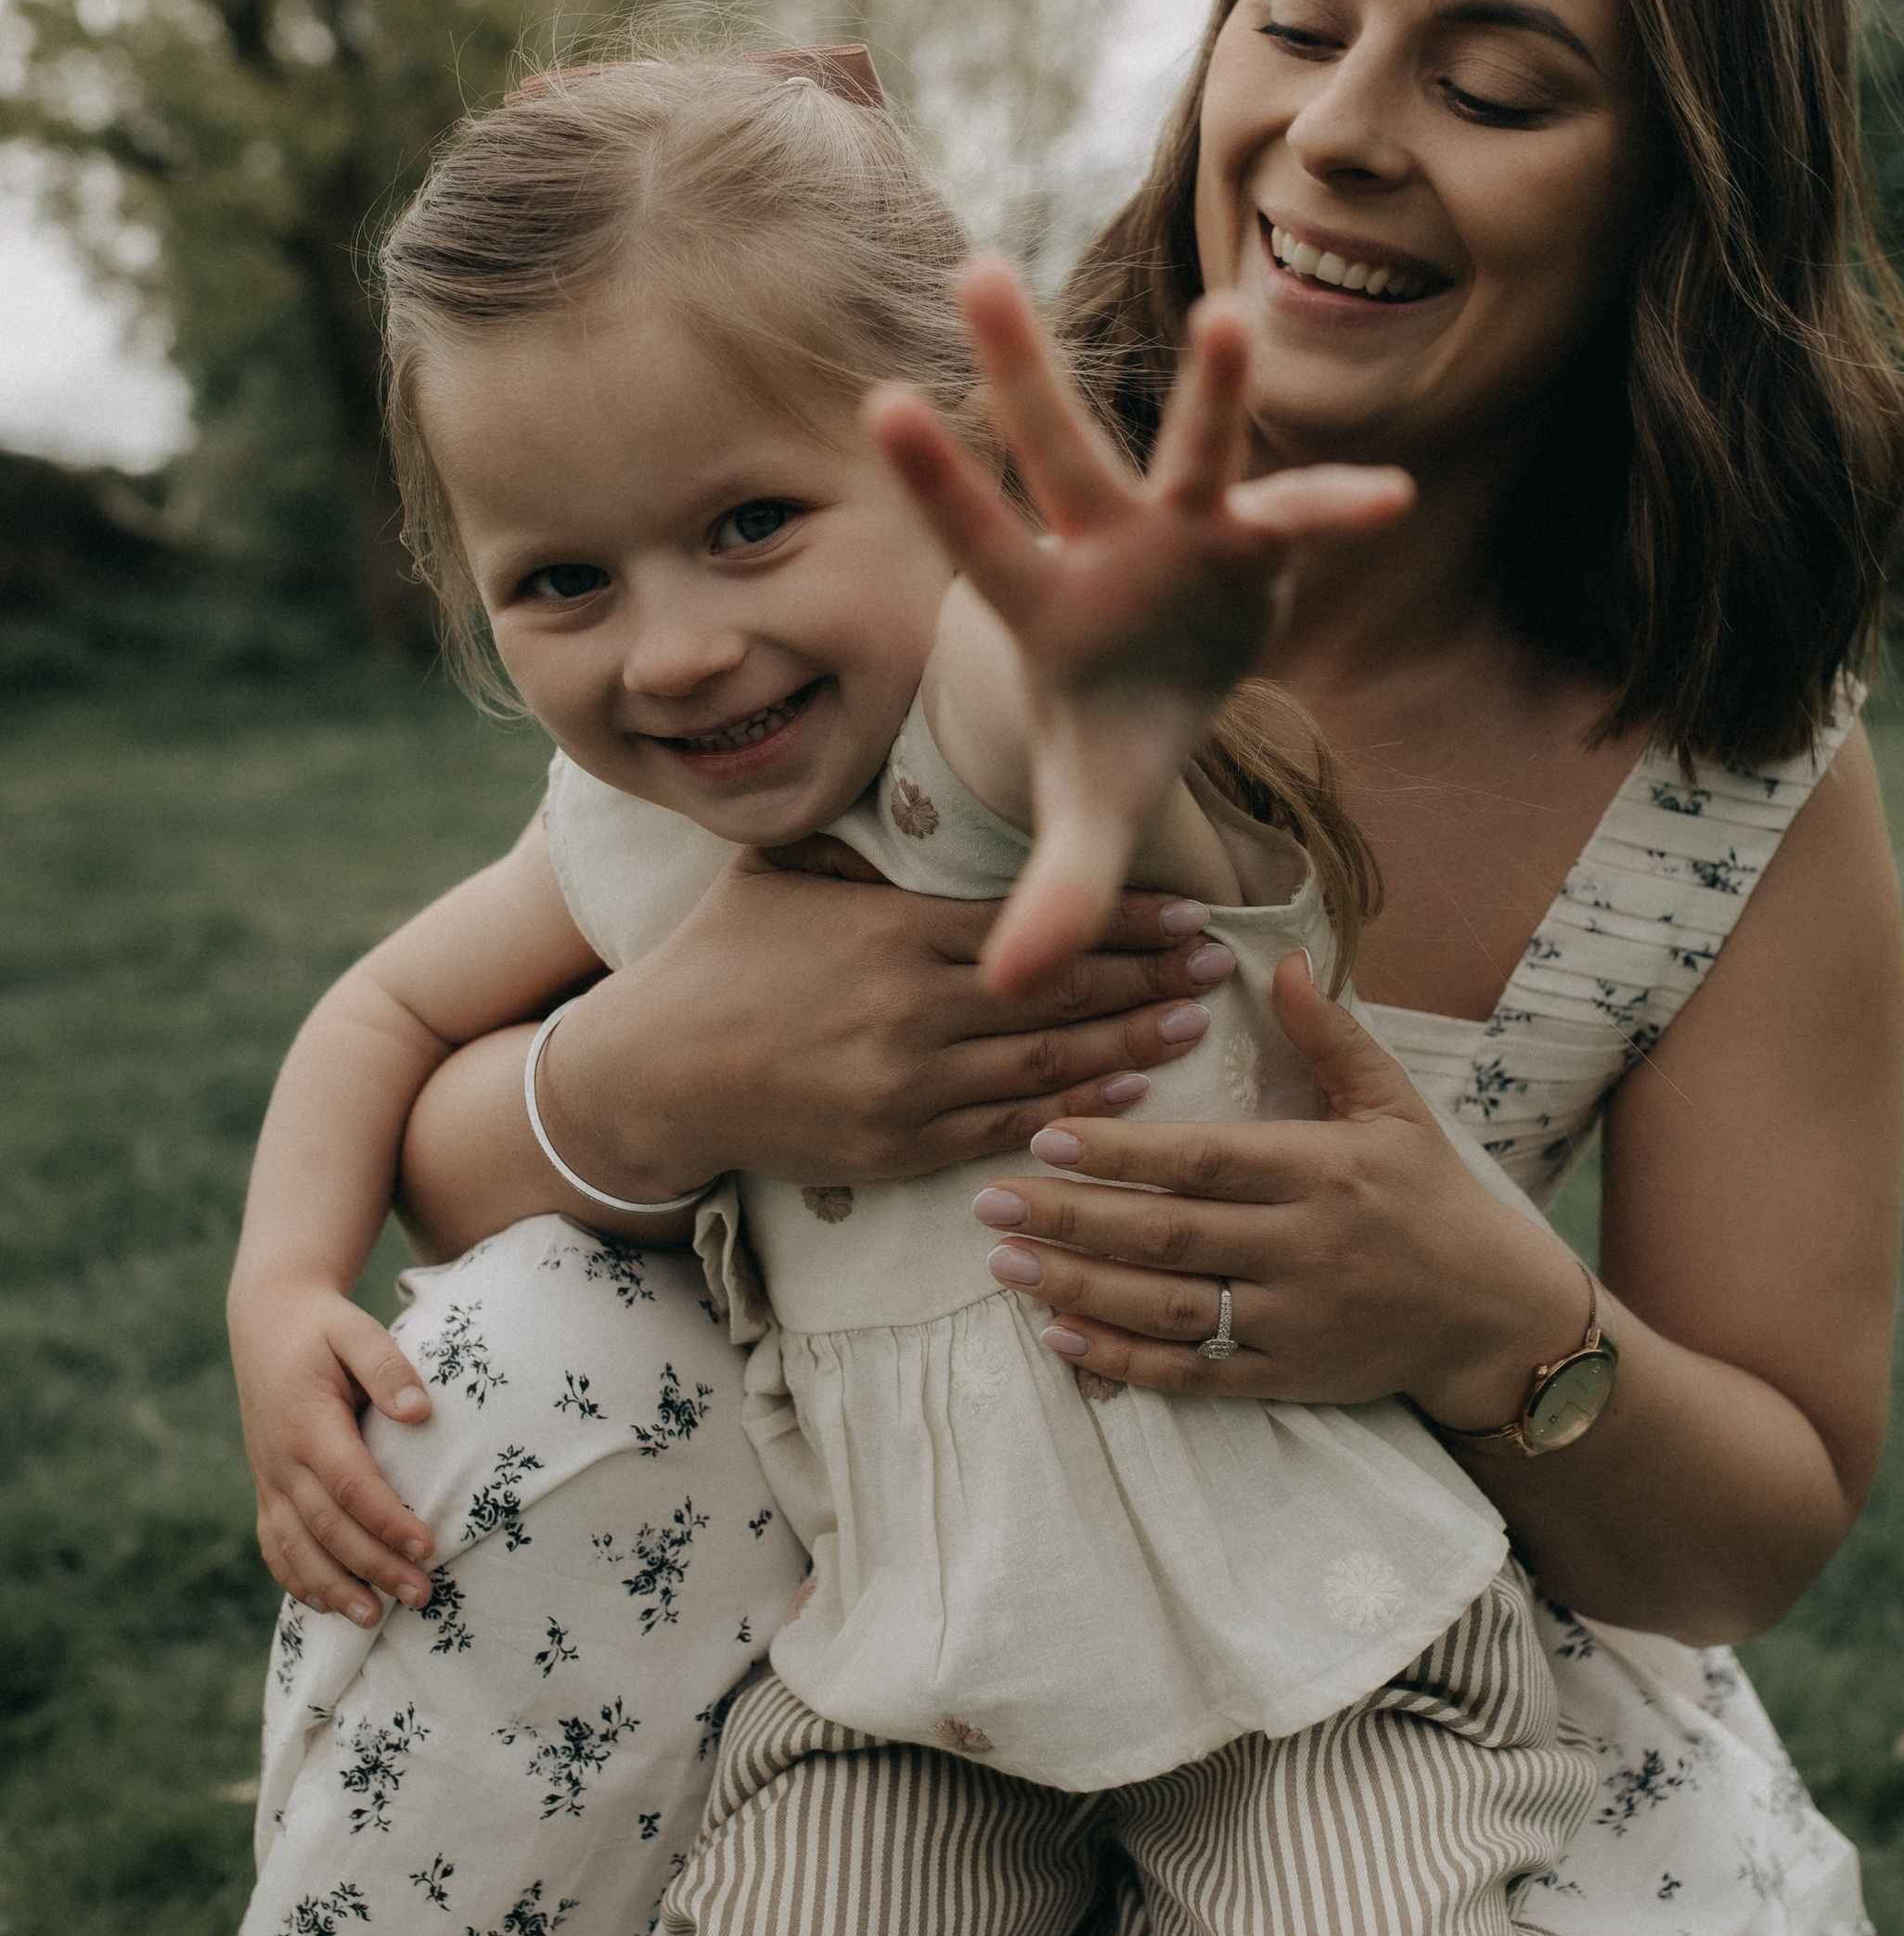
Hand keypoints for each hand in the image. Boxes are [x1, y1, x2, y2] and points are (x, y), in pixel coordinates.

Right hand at [227, 1273, 438, 1625]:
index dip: (387, 1520)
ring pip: (294, 1547)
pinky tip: (325, 1604)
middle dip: (373, 1567)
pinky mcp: (266, 1487)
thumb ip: (387, 1366)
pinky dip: (295, 1577)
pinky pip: (273, 1542)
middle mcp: (281, 1460)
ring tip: (372, 1619)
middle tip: (421, 1596)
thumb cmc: (322, 1328)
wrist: (266, 1322)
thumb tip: (418, 1411)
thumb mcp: (356, 1330)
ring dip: (332, 1587)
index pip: (350, 1485)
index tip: (428, 1546)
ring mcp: (268, 1478)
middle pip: (327, 1528)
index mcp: (307, 1424)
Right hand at [530, 860, 1242, 1205]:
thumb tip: (915, 788)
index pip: (1036, 924)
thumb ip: (861, 845)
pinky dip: (1072, 1106)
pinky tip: (1124, 1087)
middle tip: (1219, 961)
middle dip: (1151, 977)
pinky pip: (1003, 1125)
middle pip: (1060, 993)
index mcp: (892, 934)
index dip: (1121, 919)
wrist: (652, 1074)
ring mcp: (906, 1087)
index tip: (1187, 910)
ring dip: (1132, 1042)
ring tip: (1195, 1020)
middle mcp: (910, 1011)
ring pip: (1046, 1064)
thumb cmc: (717, 960)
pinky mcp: (896, 1148)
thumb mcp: (782, 874)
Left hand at [868, 261, 1409, 992]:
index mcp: (1040, 604)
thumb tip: (1008, 991)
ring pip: (1192, 451)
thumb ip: (1058, 892)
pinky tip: (1390, 496)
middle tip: (976, 271)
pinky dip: (1336, 505)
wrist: (1176, 681)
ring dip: (1209, 394)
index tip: (884, 400)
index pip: (975, 538)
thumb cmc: (1112, 728)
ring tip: (1226, 319)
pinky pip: (1300, 512)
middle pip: (1059, 451)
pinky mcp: (1260, 536)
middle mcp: (1104, 543)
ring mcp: (1185, 531)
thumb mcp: (1090, 814)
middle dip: (1024, 370)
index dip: (936, 480)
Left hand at [962, 951, 1593, 1427]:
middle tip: (989, 1204)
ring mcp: (1292, 1319)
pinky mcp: (1287, 1375)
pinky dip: (1122, 1360)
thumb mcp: (1396, 1105)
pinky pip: (1192, 1372)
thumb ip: (1331, 1036)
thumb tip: (1282, 959)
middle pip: (1169, 1235)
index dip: (1122, 1150)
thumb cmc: (1433, 1196)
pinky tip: (1059, 1337)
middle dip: (1071, 1220)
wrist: (1492, 1312)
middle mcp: (1303, 1248)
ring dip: (1078, 1289)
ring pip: (1168, 1308)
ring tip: (1004, 1268)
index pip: (1205, 1159)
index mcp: (1323, 1171)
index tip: (1046, 1133)